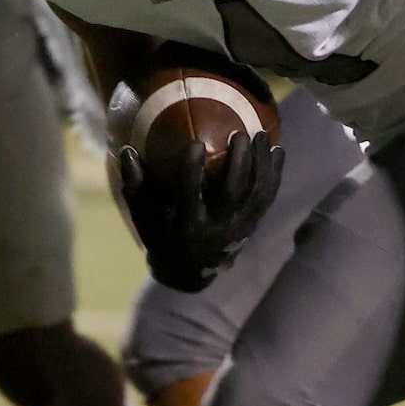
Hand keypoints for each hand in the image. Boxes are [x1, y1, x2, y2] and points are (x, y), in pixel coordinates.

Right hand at [113, 131, 282, 292]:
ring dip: (262, 164)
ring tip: (261, 135)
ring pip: (255, 195)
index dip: (193, 170)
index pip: (190, 196)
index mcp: (186, 226)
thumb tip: (126, 150)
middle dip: (238, 163)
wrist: (190, 271)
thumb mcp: (144, 217)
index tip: (196, 143)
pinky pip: (267, 198)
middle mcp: (216, 228)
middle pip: (232, 194)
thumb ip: (135, 186)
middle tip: (239, 134)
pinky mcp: (252, 225)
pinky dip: (274, 174)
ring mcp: (238, 228)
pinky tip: (277, 151)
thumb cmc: (161, 236)